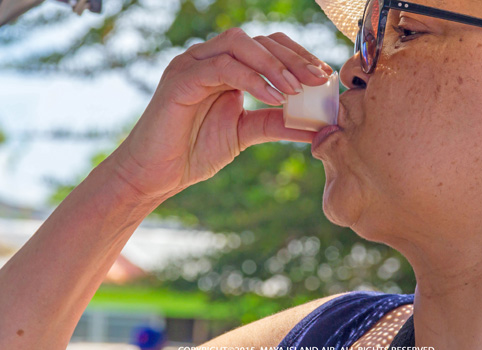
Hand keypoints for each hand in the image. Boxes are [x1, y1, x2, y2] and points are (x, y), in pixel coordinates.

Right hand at [107, 28, 333, 200]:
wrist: (155, 175)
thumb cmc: (194, 152)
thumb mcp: (245, 133)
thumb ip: (276, 123)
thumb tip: (315, 126)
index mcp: (225, 68)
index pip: (267, 46)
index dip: (297, 56)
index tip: (323, 76)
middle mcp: (208, 59)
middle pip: (257, 40)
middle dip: (292, 58)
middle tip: (317, 79)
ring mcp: (192, 65)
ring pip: (238, 44)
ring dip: (273, 64)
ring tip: (296, 89)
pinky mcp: (180, 80)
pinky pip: (221, 68)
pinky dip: (251, 80)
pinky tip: (273, 98)